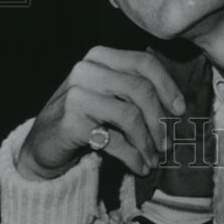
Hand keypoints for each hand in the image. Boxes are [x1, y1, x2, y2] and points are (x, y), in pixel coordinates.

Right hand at [16, 46, 185, 180]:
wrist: (43, 145)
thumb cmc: (85, 118)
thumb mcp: (109, 95)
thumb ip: (135, 91)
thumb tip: (177, 107)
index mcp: (100, 56)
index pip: (144, 63)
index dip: (168, 86)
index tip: (180, 111)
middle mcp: (87, 69)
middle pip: (140, 89)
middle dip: (159, 120)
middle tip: (167, 144)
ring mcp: (77, 94)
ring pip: (130, 115)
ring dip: (148, 142)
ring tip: (154, 159)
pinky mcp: (71, 122)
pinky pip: (115, 140)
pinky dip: (133, 156)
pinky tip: (140, 167)